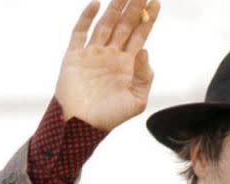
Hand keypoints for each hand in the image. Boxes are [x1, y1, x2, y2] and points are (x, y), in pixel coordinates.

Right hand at [55, 0, 159, 130]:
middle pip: (124, 25)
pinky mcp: (75, 56)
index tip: (155, 2)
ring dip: (114, 7)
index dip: (148, 19)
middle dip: (134, 7)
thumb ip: (144, 77)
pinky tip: (96, 4)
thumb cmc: (109, 118)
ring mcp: (93, 54)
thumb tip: (145, 50)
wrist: (81, 126)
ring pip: (105, 23)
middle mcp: (111, 56)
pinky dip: (87, 17)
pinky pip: (80, 32)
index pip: (140, 36)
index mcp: (126, 66)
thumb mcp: (136, 101)